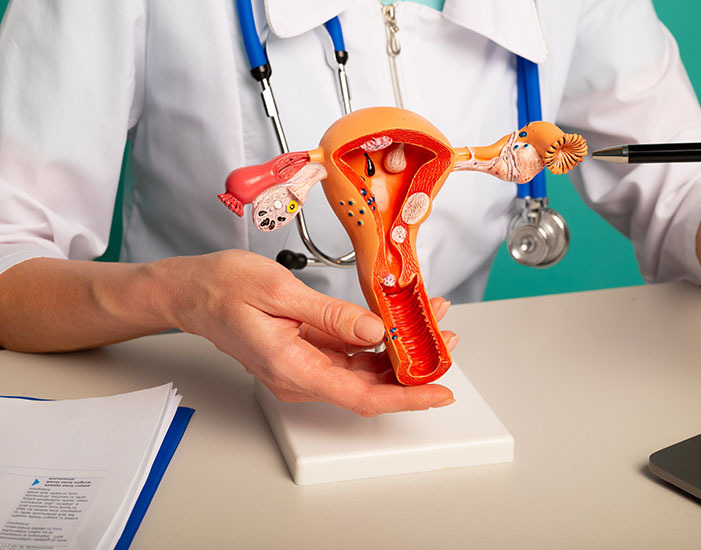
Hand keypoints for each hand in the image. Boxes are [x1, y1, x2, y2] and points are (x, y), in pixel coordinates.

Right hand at [154, 250, 455, 416]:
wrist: (192, 291)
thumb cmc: (224, 288)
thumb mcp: (281, 292)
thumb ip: (331, 316)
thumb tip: (375, 331)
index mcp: (293, 368)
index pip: (362, 397)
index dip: (406, 398)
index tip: (439, 391)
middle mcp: (300, 377)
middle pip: (368, 386)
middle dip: (412, 368)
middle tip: (444, 340)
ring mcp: (303, 368)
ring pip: (362, 370)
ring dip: (397, 352)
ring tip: (427, 323)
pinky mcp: (305, 354)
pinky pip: (347, 355)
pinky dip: (375, 341)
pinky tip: (393, 321)